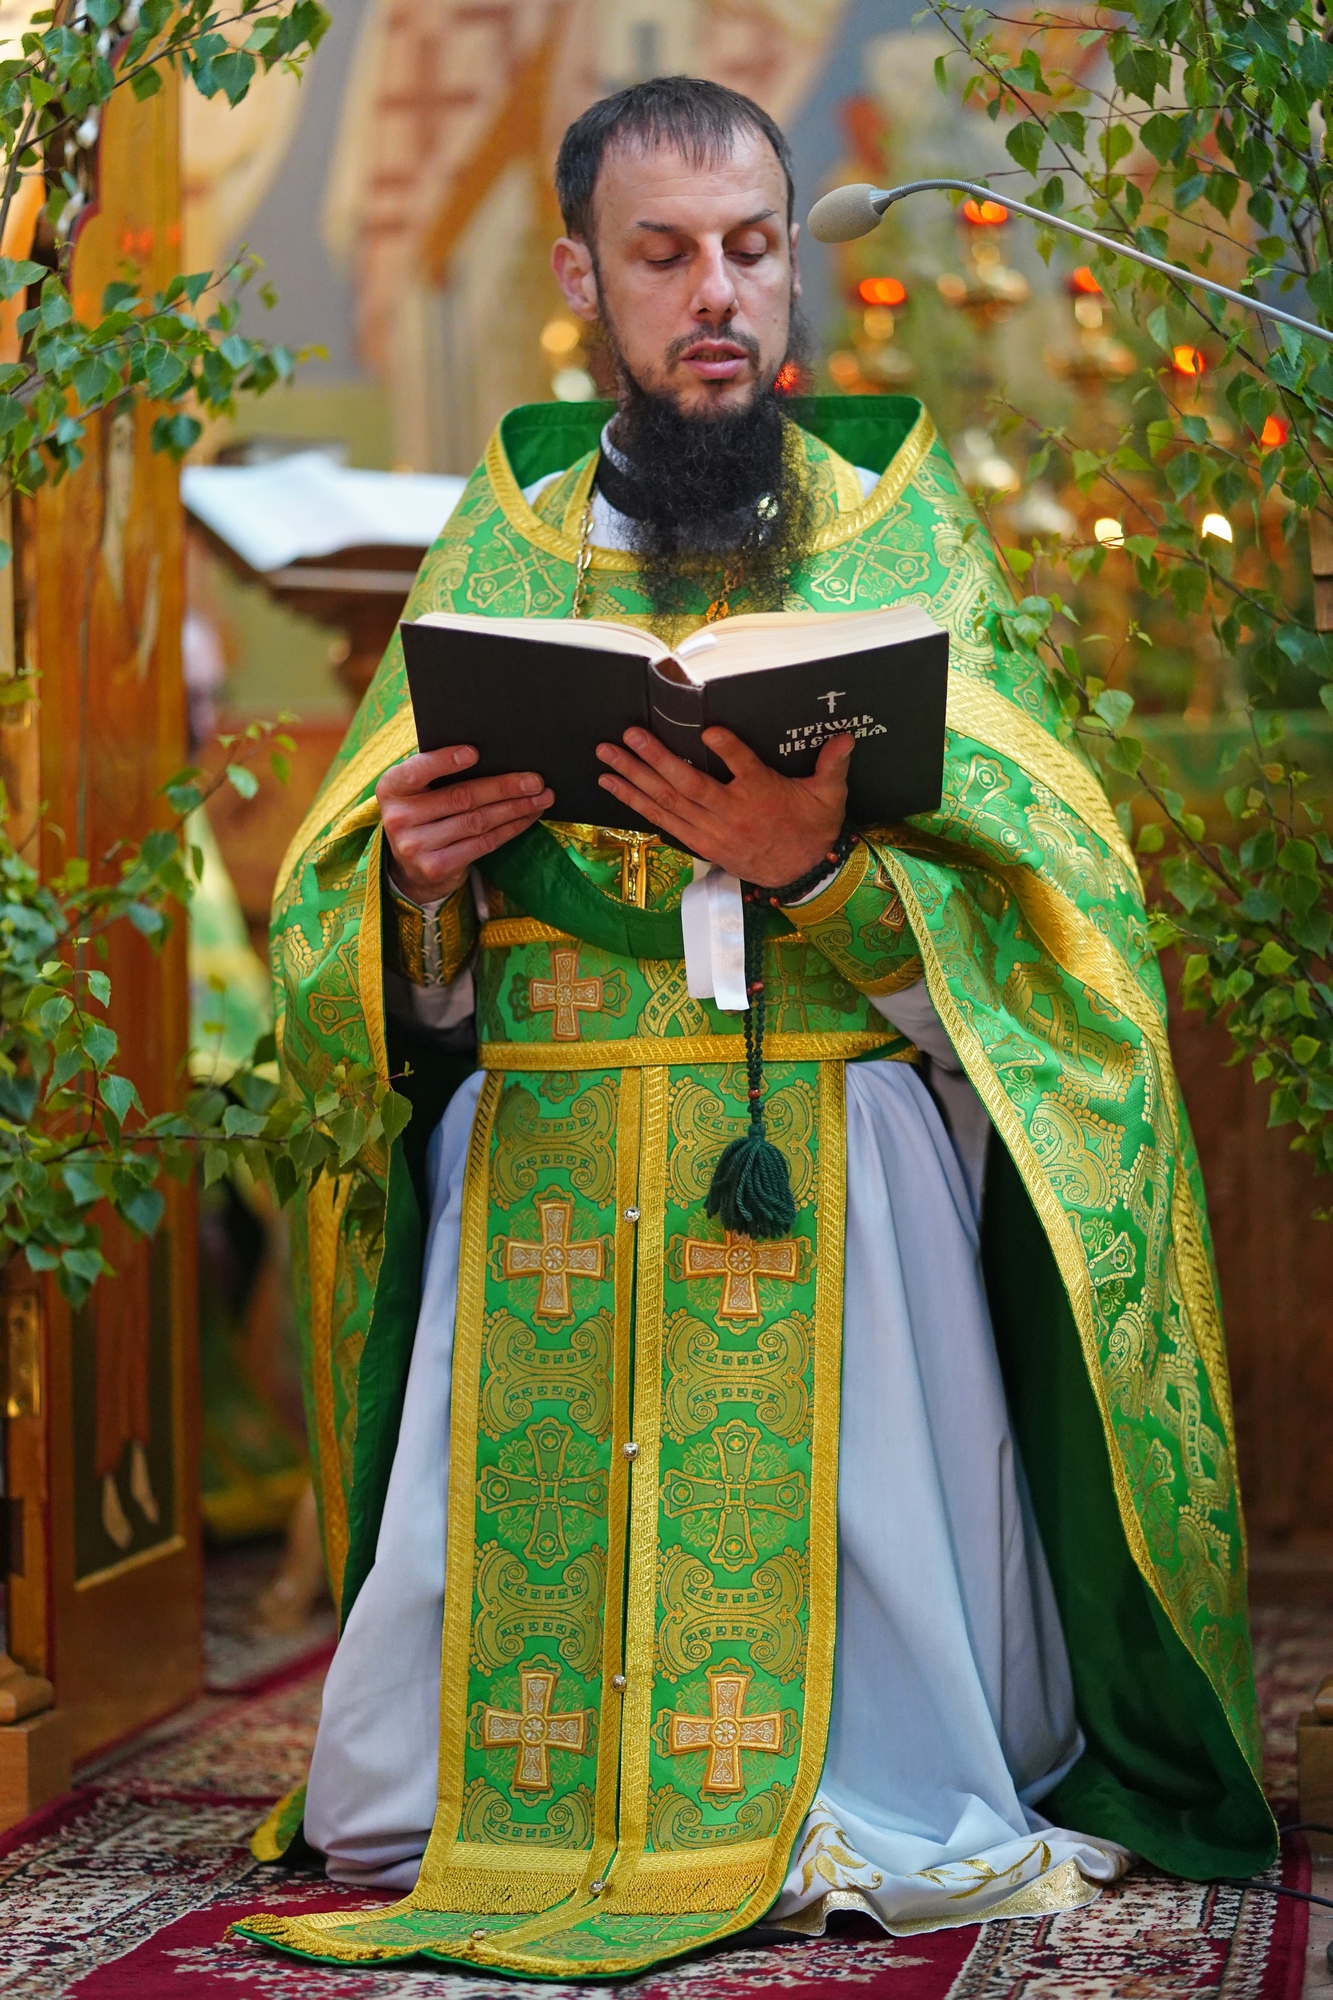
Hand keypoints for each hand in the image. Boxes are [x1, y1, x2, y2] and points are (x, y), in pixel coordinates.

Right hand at [376, 745, 552, 904]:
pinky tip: (528, 817)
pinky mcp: (437, 866)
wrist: (410, 868)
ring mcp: (416, 846)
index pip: (417, 771)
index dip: (446, 761)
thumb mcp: (418, 791)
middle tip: (536, 780)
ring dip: (515, 808)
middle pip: (461, 797)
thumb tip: (495, 755)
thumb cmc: (423, 814)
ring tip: (542, 797)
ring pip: (477, 821)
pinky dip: (511, 828)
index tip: (475, 753)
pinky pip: (483, 843)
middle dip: (503, 787)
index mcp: (390, 788)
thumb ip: (438, 773)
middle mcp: (399, 818)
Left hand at [595, 726, 851, 887]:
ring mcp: (711, 830)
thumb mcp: (829, 796)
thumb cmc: (812, 828)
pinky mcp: (700, 843)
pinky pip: (663, 821)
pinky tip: (615, 787)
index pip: (745, 768)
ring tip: (606, 757)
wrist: (801, 875)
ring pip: (668, 802)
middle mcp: (732, 814)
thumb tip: (846, 736)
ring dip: (634, 778)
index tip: (709, 731)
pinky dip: (637, 804)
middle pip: (688, 785)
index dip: (728, 750)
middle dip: (654, 759)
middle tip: (627, 735)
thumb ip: (833, 765)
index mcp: (763, 795)